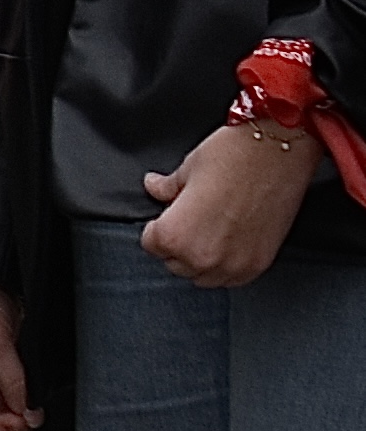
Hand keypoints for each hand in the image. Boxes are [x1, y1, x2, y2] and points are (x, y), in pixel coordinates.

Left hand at [139, 120, 313, 290]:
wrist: (278, 152)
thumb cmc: (231, 157)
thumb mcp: (187, 170)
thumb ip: (166, 188)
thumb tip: (154, 187)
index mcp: (174, 236)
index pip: (151, 245)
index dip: (157, 226)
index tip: (167, 215)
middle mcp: (202, 257)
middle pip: (175, 264)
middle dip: (177, 245)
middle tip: (189, 222)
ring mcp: (233, 264)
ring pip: (203, 276)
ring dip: (200, 260)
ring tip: (209, 232)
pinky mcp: (259, 263)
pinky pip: (233, 278)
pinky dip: (227, 266)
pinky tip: (228, 244)